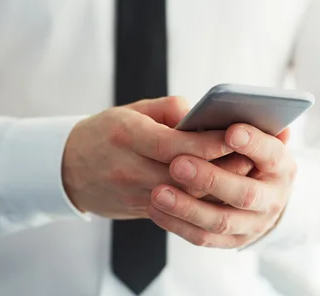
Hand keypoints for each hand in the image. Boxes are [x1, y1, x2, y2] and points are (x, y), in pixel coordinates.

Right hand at [61, 97, 249, 218]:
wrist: (66, 169)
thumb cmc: (103, 133)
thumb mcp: (130, 111)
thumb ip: (168, 110)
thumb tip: (203, 115)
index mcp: (127, 136)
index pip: (176, 144)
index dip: (209, 143)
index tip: (237, 135)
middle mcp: (130, 168)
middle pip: (186, 174)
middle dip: (222, 167)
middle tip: (253, 156)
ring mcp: (135, 194)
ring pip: (186, 195)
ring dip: (217, 185)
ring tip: (243, 171)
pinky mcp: (141, 209)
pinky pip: (178, 206)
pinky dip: (202, 197)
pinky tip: (221, 186)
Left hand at [147, 124, 295, 248]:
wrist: (263, 195)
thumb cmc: (248, 153)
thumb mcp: (254, 134)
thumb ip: (243, 121)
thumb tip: (226, 108)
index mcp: (281, 164)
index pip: (271, 153)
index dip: (253, 143)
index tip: (230, 131)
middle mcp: (273, 197)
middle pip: (244, 193)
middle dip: (210, 178)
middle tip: (178, 164)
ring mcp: (254, 224)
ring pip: (220, 220)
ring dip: (187, 207)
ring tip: (158, 192)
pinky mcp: (233, 241)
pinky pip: (203, 238)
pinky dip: (178, 225)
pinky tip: (156, 209)